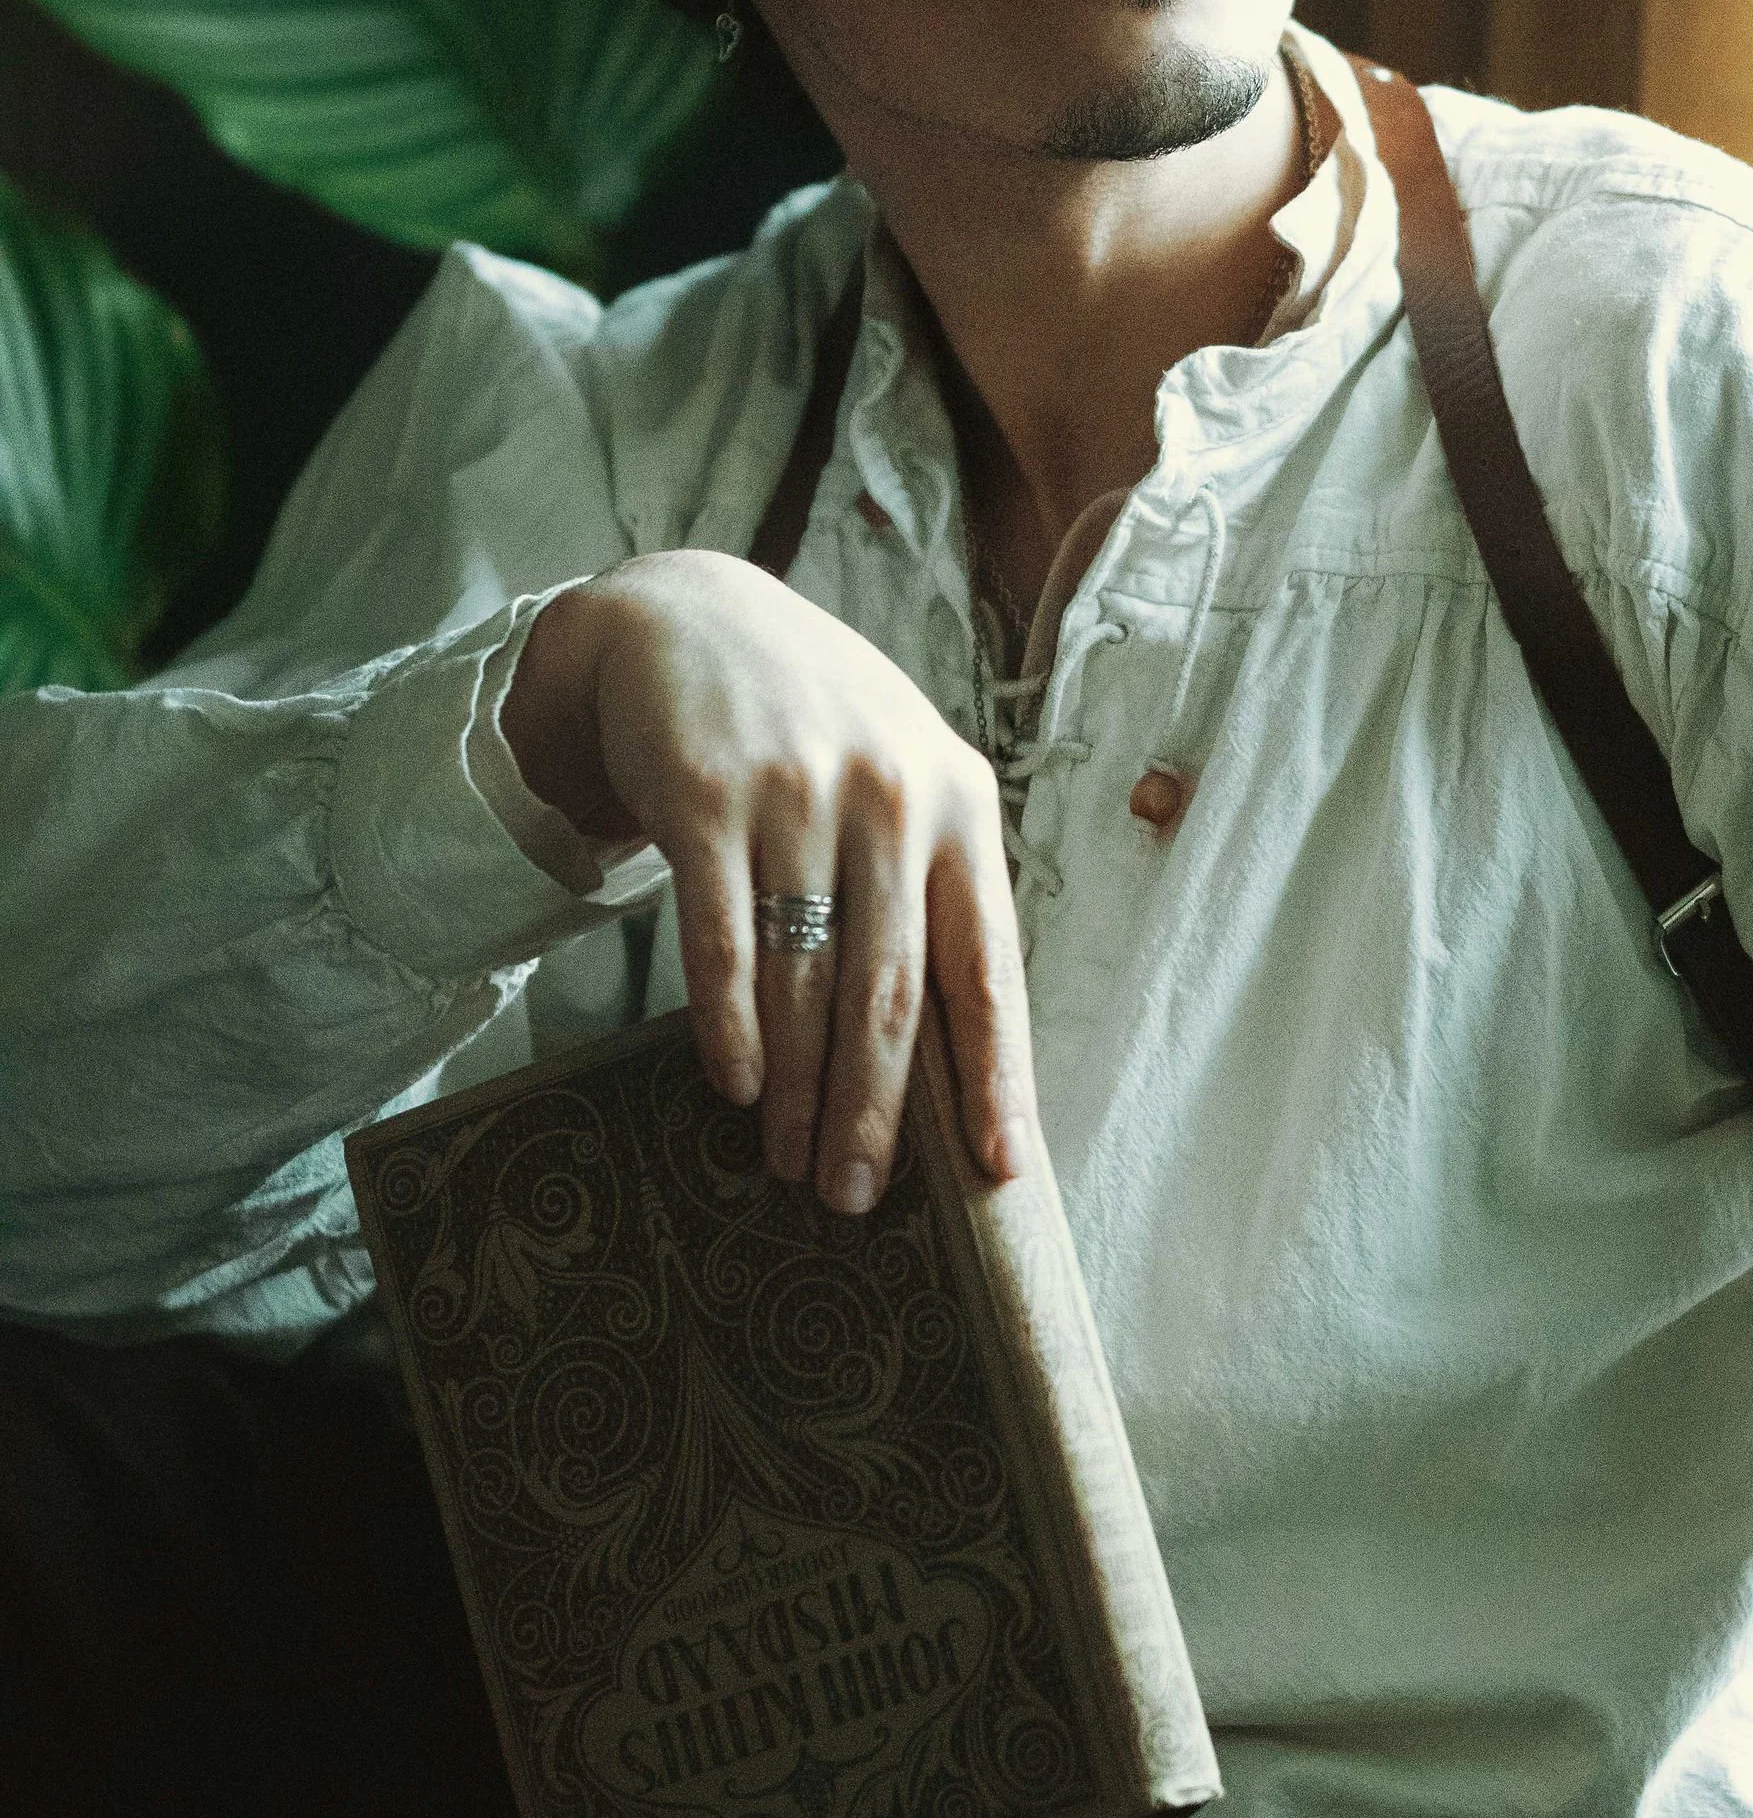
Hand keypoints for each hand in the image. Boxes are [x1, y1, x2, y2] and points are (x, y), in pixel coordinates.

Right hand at [501, 551, 1028, 1211]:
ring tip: (792, 1164)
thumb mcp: (903, 776)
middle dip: (877, 1115)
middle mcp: (890, 797)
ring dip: (799, 1092)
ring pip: (804, 981)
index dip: (996, 1076)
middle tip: (858, 1199)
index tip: (999, 1169)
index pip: (989, 967)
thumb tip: (958, 1055)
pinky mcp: (705, 797)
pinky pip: (721, 942)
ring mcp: (796, 795)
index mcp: (960, 804)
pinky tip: (734, 1086)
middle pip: (892, 995)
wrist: (688, 617)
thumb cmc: (817, 726)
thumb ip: (934, 888)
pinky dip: (728, 1028)